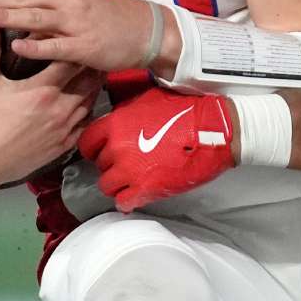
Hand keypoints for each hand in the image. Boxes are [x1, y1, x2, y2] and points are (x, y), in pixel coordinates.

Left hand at [0, 0, 177, 72]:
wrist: (149, 30)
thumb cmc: (116, 17)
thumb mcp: (85, 1)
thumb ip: (57, 4)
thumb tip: (30, 9)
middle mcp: (69, 1)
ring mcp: (77, 23)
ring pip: (35, 17)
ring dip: (6, 16)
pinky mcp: (84, 46)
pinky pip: (55, 46)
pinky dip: (35, 45)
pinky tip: (16, 44)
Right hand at [0, 23, 101, 192]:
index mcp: (43, 90)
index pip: (71, 60)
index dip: (75, 47)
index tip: (75, 37)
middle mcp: (61, 109)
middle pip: (89, 80)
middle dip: (90, 64)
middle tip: (91, 50)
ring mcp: (66, 128)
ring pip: (91, 100)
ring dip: (92, 86)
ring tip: (92, 71)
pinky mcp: (66, 144)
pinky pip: (86, 122)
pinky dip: (88, 108)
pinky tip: (84, 100)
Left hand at [78, 87, 234, 211]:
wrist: (214, 130)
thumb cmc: (185, 111)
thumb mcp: (148, 98)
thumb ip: (125, 110)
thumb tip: (115, 117)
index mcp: (115, 124)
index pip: (86, 143)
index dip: (94, 148)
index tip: (102, 151)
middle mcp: (117, 148)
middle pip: (99, 164)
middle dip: (110, 164)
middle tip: (127, 161)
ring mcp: (130, 171)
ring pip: (107, 185)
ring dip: (118, 183)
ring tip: (133, 178)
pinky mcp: (146, 189)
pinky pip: (123, 202)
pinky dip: (128, 200)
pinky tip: (136, 194)